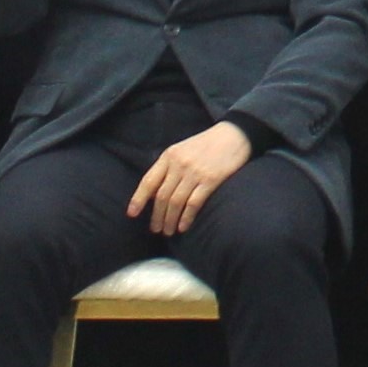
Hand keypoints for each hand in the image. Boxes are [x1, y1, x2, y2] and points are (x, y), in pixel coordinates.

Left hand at [132, 120, 255, 234]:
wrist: (235, 134)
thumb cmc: (207, 144)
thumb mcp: (182, 149)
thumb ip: (168, 167)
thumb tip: (154, 193)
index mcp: (169, 156)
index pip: (148, 181)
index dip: (138, 199)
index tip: (132, 214)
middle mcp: (179, 164)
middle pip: (161, 196)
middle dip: (156, 216)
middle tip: (156, 229)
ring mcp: (194, 172)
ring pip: (175, 202)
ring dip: (170, 220)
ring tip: (168, 232)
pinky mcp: (210, 180)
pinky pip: (193, 204)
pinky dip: (186, 218)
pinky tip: (183, 227)